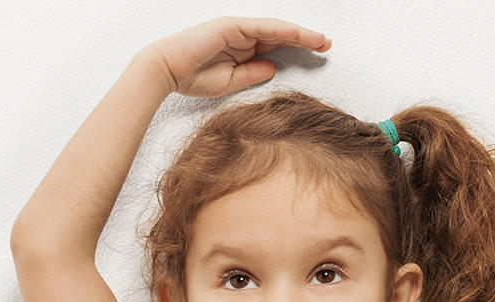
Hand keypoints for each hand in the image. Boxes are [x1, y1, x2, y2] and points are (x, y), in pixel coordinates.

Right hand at [144, 16, 331, 97]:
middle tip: (328, 44)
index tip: (319, 54)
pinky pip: (262, 27)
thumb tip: (274, 67)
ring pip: (276, 29)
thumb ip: (253, 74)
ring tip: (321, 40)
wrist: (166, 71)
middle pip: (281, 35)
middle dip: (306, 39)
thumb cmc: (193, 78)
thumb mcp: (232, 82)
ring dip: (300, 33)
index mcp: (243, 49)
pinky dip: (281, 30)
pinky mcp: (231, 25)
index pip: (277, 46)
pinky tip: (298, 34)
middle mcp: (242, 36)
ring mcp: (237, 29)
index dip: (299, 48)